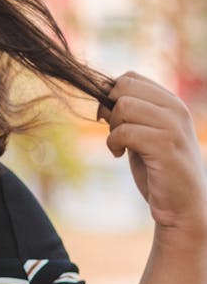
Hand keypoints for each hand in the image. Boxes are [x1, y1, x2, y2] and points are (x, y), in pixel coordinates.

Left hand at [98, 71, 206, 242]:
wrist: (182, 206)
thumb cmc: (159, 171)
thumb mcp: (145, 134)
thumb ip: (132, 115)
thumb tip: (100, 97)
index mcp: (171, 102)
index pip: (130, 77)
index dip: (111, 95)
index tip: (110, 119)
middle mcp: (175, 108)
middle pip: (124, 87)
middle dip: (109, 109)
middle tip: (114, 132)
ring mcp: (172, 126)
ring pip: (123, 106)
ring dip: (112, 128)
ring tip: (119, 146)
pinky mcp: (164, 146)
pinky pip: (124, 131)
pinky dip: (113, 143)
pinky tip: (119, 155)